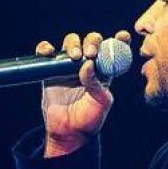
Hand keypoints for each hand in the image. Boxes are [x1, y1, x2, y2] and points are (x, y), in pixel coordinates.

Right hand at [35, 30, 131, 157]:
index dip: (120, 40)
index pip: (114, 49)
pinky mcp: (51, 71)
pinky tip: (49, 52)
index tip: (122, 36)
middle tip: (91, 53)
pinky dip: (46, 48)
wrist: (69, 132)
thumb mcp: (101, 102)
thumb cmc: (90, 118)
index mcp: (105, 69)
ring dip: (73, 44)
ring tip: (74, 56)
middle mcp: (88, 64)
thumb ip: (96, 83)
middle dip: (92, 41)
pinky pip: (47, 53)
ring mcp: (69, 66)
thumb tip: (88, 64)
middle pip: (91, 41)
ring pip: (71, 42)